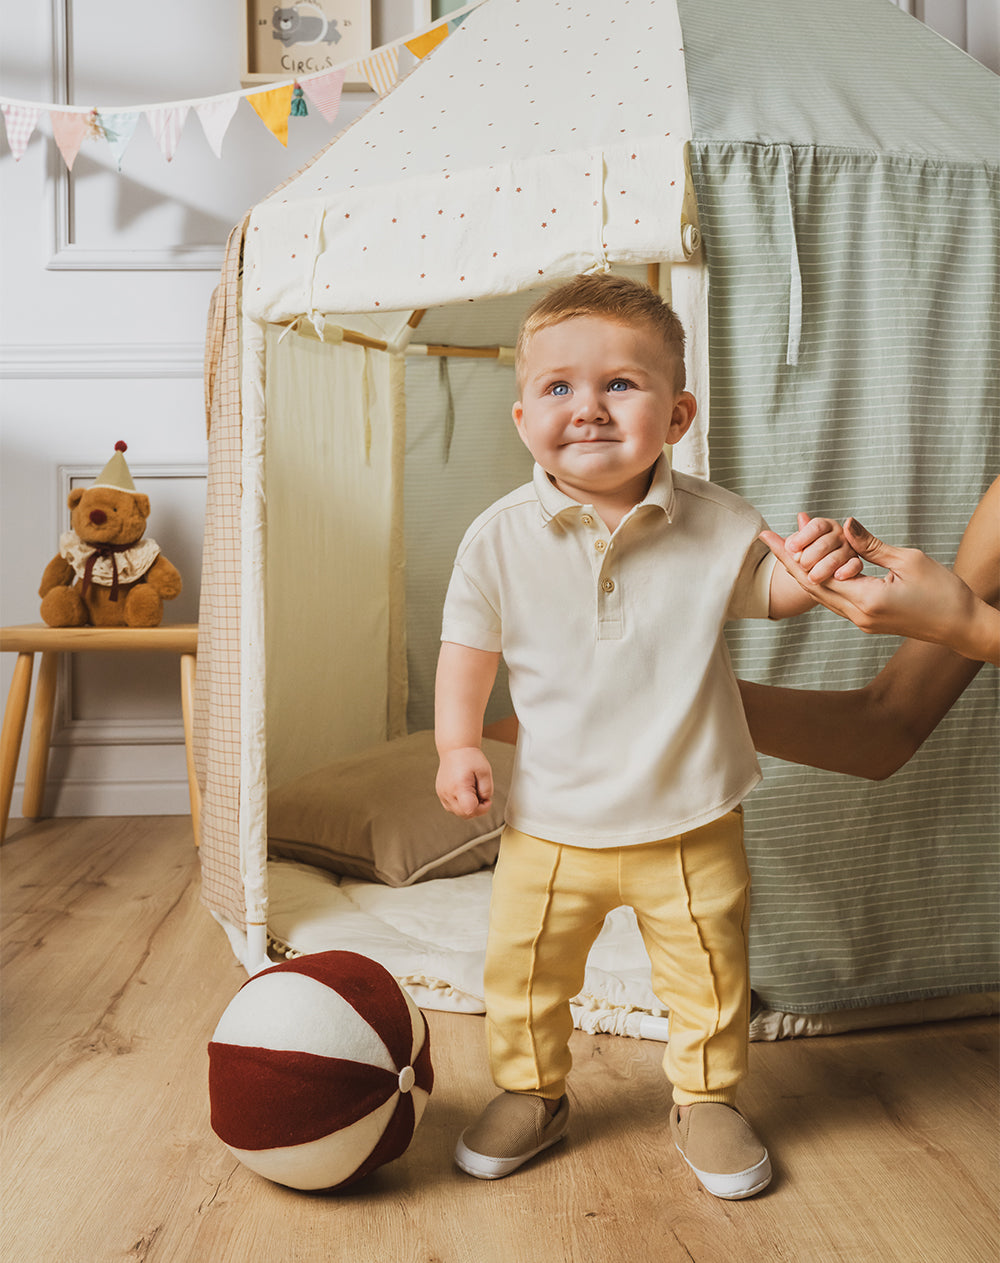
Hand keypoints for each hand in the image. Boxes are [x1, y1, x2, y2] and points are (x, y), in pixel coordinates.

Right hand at [436, 746, 494, 817]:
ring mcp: (442, 794)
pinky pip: (452, 807)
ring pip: (458, 813)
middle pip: (464, 814)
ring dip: (469, 807)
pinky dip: (461, 804)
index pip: (470, 810)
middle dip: (477, 809)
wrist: (455, 749)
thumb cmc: (470, 758)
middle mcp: (448, 792)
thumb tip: (484, 801)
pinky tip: (466, 793)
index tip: (486, 800)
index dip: (482, 809)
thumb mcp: (485, 771)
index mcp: (459, 786)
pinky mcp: (441, 794)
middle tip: (482, 795)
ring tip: (473, 792)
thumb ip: (487, 790)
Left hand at [764, 516, 987, 648]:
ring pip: (821, 594)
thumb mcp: (908, 561)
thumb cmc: (944, 592)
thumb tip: (845, 524)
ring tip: (785, 547)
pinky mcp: (868, 621)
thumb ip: (871, 545)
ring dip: (801, 570)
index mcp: (865, 601)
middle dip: (786, 561)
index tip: (770, 535)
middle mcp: (857, 616)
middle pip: (810, 587)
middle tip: (766, 537)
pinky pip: (836, 599)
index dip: (789, 553)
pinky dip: (821, 579)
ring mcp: (861, 622)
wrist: (962, 626)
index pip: (814, 576)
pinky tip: (815, 564)